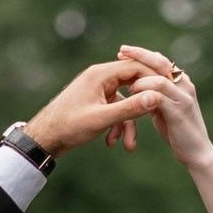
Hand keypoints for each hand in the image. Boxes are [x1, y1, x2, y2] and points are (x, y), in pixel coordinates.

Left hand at [24, 58, 153, 155]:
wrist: (44, 138)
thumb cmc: (68, 126)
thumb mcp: (102, 119)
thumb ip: (130, 108)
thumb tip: (155, 97)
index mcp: (101, 74)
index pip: (136, 67)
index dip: (154, 80)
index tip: (168, 95)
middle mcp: (100, 78)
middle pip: (133, 83)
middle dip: (142, 105)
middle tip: (158, 116)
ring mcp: (98, 90)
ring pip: (125, 101)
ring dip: (128, 123)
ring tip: (128, 146)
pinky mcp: (96, 102)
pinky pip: (115, 110)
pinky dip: (117, 125)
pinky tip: (112, 142)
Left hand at [116, 46, 212, 168]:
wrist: (199, 154)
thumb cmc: (179, 133)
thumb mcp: (165, 110)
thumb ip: (155, 95)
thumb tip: (138, 83)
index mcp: (181, 82)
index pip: (160, 59)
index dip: (141, 54)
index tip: (123, 51)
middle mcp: (184, 84)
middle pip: (160, 61)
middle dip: (139, 55)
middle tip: (120, 51)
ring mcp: (184, 96)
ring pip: (159, 77)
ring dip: (140, 80)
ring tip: (128, 88)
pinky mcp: (180, 110)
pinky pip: (159, 95)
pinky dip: (144, 94)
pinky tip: (133, 98)